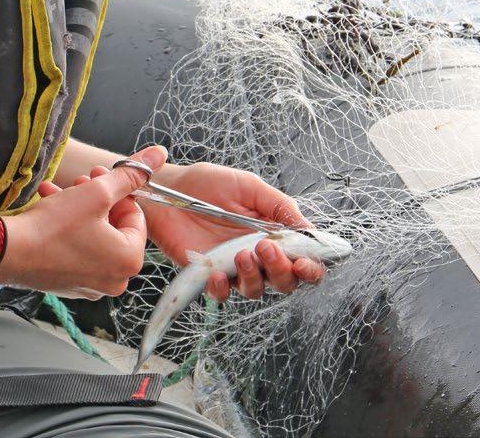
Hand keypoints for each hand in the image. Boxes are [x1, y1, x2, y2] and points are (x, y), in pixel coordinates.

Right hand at [0, 144, 167, 297]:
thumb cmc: (55, 226)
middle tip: (78, 182)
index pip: (135, 215)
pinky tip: (48, 208)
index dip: (117, 191)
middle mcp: (115, 279)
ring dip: (78, 209)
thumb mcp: (96, 192)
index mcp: (129, 260)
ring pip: (93, 236)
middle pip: (114, 226)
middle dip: (96, 198)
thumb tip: (158, 154)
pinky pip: (78, 251)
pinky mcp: (70, 284)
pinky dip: (68, 229)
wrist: (10, 252)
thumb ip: (129, 175)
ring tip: (57, 191)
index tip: (98, 177)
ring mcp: (91, 285)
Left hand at [143, 162, 325, 302]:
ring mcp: (234, 267)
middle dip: (282, 270)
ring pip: (257, 290)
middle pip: (285, 281)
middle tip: (266, 248)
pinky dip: (223, 289)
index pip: (303, 259)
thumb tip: (309, 229)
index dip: (310, 267)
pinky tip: (218, 273)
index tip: (304, 262)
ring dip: (254, 277)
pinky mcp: (209, 275)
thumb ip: (279, 205)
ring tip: (241, 254)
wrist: (169, 188)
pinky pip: (222, 295)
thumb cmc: (207, 184)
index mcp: (273, 232)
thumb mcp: (248, 186)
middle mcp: (257, 254)